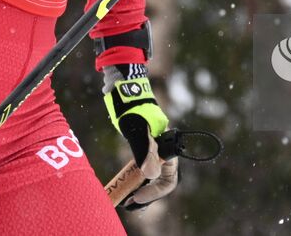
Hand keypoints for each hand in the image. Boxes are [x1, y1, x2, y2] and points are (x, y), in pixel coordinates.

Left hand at [103, 63, 177, 209]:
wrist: (122, 87)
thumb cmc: (131, 106)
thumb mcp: (136, 129)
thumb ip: (145, 151)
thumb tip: (151, 175)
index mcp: (167, 147)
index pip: (168, 180)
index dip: (154, 193)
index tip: (135, 198)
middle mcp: (162, 150)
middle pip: (159, 181)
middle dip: (145, 195)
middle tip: (128, 203)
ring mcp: (151, 148)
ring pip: (149, 176)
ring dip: (138, 189)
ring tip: (124, 198)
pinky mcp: (140, 145)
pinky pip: (140, 168)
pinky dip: (132, 179)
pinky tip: (122, 184)